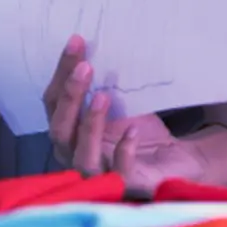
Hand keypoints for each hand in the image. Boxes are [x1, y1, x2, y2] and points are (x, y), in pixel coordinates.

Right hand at [43, 36, 203, 190]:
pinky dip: (122, 152)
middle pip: (59, 129)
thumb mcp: (120, 100)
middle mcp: (74, 153)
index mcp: (69, 130)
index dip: (61, 72)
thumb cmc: (137, 129)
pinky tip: (133, 132)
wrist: (173, 159)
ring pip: (81, 155)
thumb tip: (98, 42)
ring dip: (90, 124)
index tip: (77, 42)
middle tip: (86, 67)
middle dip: (71, 96)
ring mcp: (97, 173)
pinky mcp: (124, 184)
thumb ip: (104, 81)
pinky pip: (117, 174)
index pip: (53, 101)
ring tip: (104, 96)